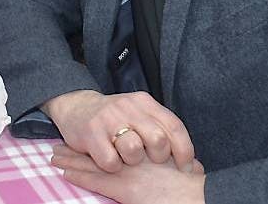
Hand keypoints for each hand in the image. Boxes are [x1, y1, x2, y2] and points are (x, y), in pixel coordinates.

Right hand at [42, 89, 195, 173]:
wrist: (75, 107)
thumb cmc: (115, 117)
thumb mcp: (139, 114)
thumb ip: (160, 128)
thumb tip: (191, 161)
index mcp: (144, 102)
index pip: (174, 126)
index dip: (184, 150)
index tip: (185, 166)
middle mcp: (127, 107)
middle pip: (157, 140)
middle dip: (158, 157)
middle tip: (149, 160)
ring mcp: (108, 119)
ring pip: (133, 151)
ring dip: (132, 161)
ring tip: (125, 157)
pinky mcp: (90, 133)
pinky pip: (110, 161)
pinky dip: (112, 166)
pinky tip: (108, 158)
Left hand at [51, 144, 205, 203]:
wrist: (193, 198)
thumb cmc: (192, 186)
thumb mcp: (184, 165)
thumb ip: (174, 156)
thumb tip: (185, 161)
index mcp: (145, 146)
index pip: (116, 137)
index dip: (100, 135)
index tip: (83, 130)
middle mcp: (133, 155)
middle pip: (99, 146)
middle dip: (79, 146)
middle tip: (60, 143)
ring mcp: (126, 171)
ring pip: (92, 162)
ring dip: (72, 160)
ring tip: (54, 156)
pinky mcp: (123, 188)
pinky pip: (96, 181)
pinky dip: (80, 176)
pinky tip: (64, 174)